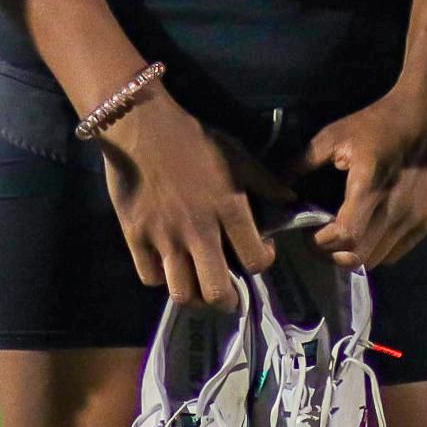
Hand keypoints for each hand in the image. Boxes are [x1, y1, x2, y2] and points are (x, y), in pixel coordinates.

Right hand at [96, 90, 287, 308]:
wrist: (141, 126)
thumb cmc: (192, 139)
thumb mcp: (237, 154)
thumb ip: (265, 181)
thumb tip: (291, 201)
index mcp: (229, 209)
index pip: (256, 260)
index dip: (263, 262)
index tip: (260, 253)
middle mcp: (199, 231)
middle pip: (217, 291)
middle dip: (228, 300)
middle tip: (229, 295)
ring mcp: (164, 238)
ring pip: (181, 293)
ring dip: (194, 296)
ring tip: (198, 288)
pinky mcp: (135, 238)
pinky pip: (150, 277)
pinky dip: (161, 277)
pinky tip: (168, 266)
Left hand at [303, 84, 426, 270]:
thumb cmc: (378, 122)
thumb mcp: (335, 134)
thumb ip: (303, 162)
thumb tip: (277, 190)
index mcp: (371, 185)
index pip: (345, 236)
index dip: (321, 242)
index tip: (310, 231)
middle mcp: (397, 208)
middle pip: (357, 256)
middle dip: (332, 253)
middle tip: (321, 237)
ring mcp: (415, 218)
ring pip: (375, 260)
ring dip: (354, 254)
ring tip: (344, 233)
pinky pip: (393, 254)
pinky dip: (375, 250)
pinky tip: (368, 229)